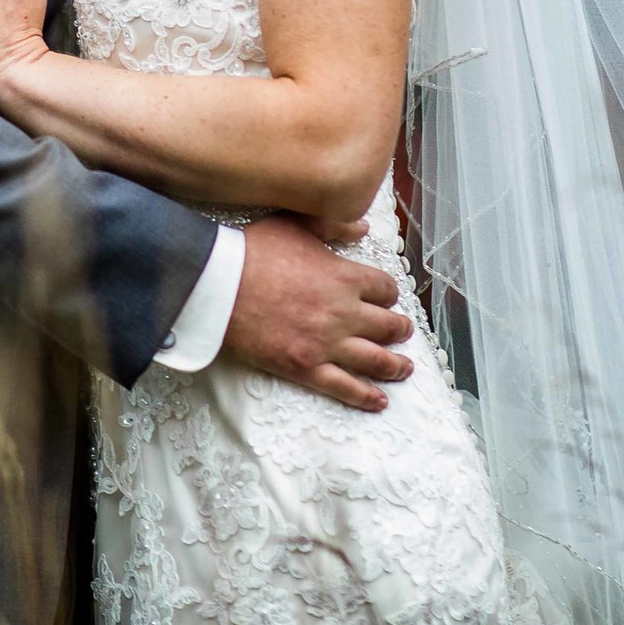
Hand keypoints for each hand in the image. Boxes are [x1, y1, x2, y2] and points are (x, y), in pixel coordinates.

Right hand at [222, 216, 414, 410]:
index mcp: (345, 276)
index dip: (389, 293)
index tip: (388, 298)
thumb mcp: (296, 224)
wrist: (219, 285)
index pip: (385, 288)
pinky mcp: (306, 367)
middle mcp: (344, 312)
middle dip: (399, 329)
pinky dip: (366, 396)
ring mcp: (327, 343)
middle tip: (403, 332)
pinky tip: (380, 401)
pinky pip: (344, 387)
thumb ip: (334, 225)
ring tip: (404, 368)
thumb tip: (363, 227)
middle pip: (387, 326)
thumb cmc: (253, 250)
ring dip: (395, 365)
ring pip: (375, 360)